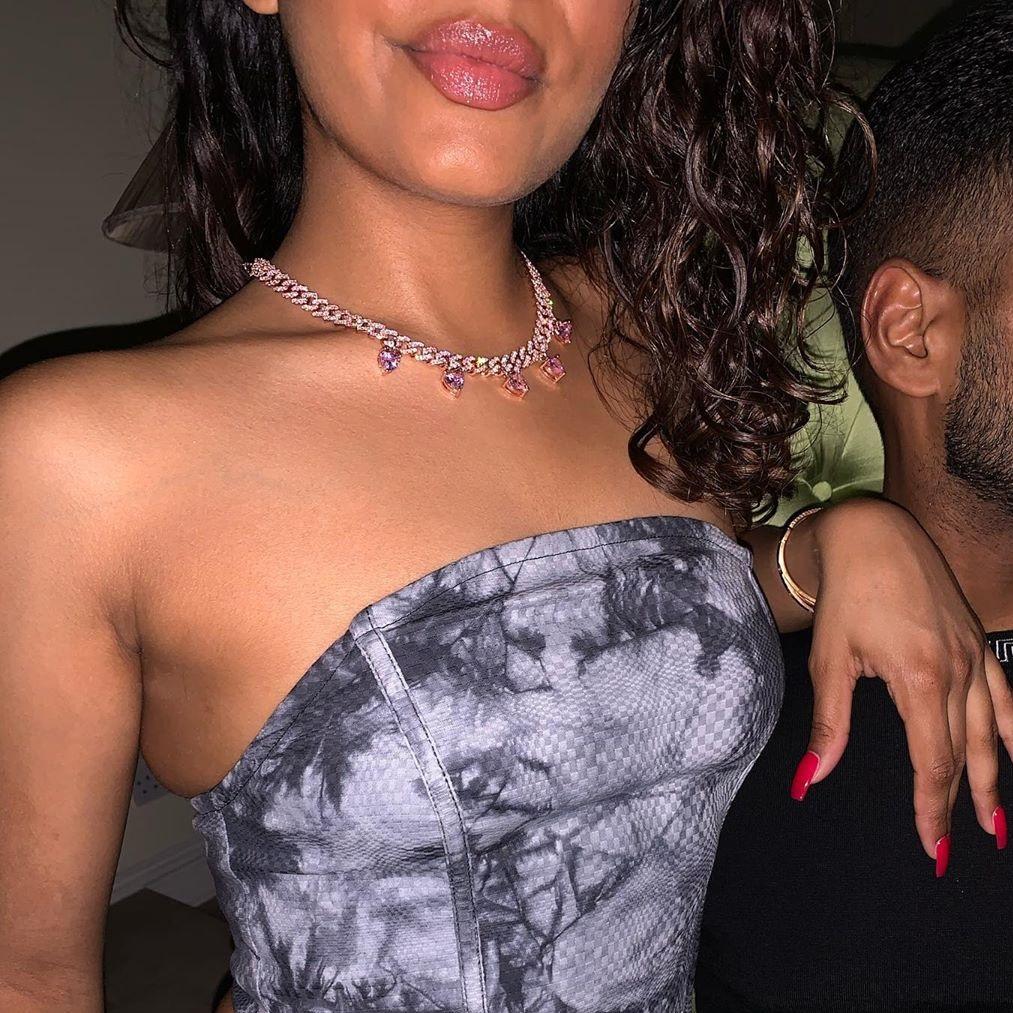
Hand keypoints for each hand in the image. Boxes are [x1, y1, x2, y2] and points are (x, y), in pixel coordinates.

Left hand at [786, 497, 1012, 871]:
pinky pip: (1006, 695)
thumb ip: (828, 725)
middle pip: (965, 755)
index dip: (932, 810)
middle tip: (956, 851)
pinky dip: (1012, 729)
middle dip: (960, 806)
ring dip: (995, 780)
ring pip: (992, 732)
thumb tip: (809, 778)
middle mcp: (958, 672)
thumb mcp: (830, 661)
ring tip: (996, 824)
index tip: (932, 848)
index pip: (933, 763)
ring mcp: (975, 656)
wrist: (872, 535)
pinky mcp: (977, 641)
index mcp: (921, 680)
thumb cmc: (846, 595)